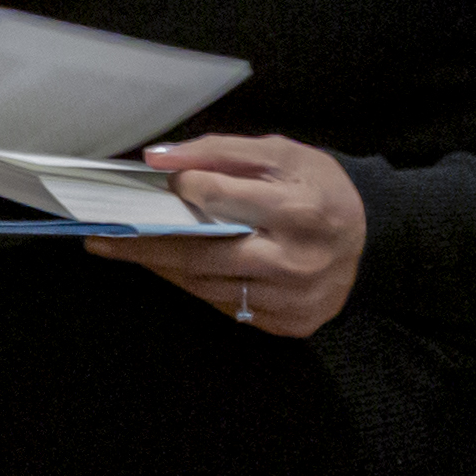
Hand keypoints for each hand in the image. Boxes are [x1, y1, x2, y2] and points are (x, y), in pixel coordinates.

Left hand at [91, 134, 365, 338]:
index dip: (185, 188)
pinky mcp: (289, 324)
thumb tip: (159, 159)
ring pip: (209, 286)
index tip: (150, 182)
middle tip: (101, 236)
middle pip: (204, 255)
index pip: (223, 198)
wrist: (374, 240)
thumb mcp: (282, 153)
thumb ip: (221, 151)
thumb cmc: (320, 188)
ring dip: (163, 267)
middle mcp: (296, 260)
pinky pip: (227, 307)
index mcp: (300, 208)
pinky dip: (194, 286)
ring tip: (127, 249)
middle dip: (146, 245)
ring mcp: (293, 299)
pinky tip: (171, 268)